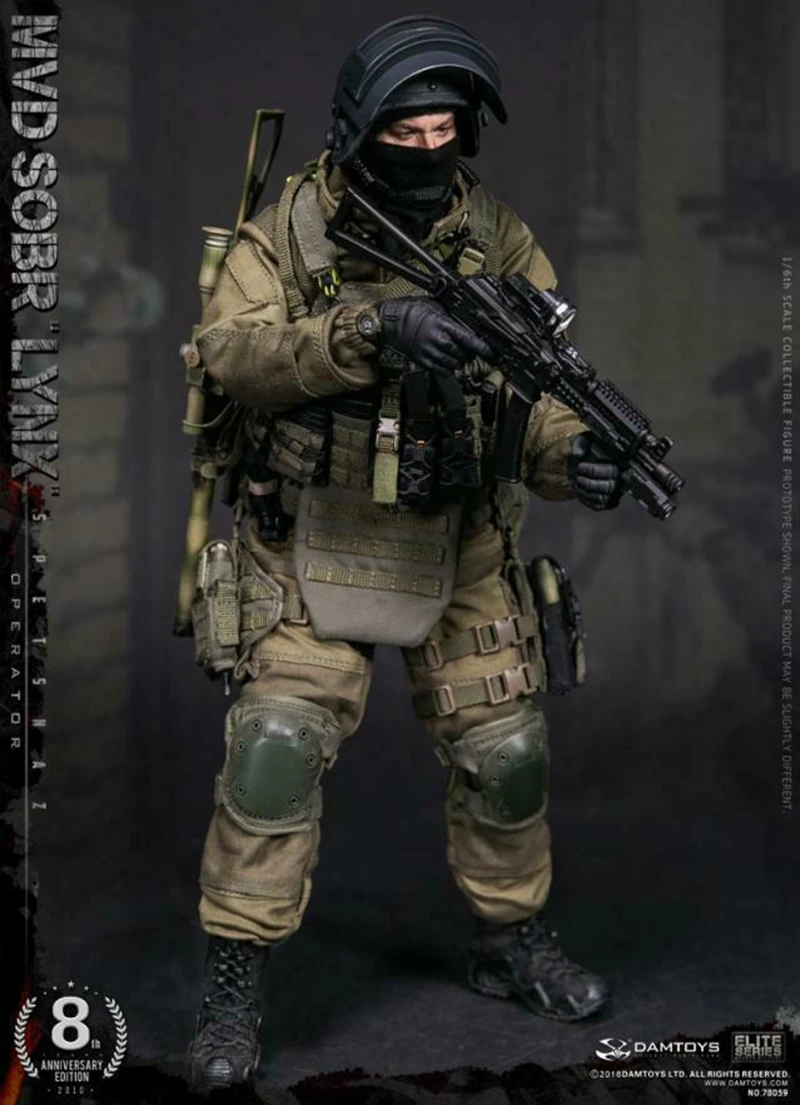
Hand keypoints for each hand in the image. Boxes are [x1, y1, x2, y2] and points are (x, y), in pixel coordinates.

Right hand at [376, 296, 491, 373]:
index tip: (491, 352)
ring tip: (457, 354)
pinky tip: (447, 360)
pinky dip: (449, 368)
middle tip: (470, 348)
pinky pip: (443, 372)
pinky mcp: (423, 362)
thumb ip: (451, 315)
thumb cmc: (410, 310)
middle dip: (470, 353)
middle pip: (464, 354)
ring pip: (455, 365)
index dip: (482, 347)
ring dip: (460, 361)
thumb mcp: (434, 305)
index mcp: (442, 324)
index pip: (468, 339)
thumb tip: (468, 320)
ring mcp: (430, 353)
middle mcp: (437, 340)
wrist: (389, 322)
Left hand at [567, 432, 625, 510]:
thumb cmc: (581, 450)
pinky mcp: (607, 501)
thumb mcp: (579, 440)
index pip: (615, 470)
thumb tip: (578, 452)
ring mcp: (615, 490)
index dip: (596, 471)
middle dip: (590, 482)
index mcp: (619, 459)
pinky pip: (598, 505)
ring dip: (587, 491)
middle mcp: (621, 476)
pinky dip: (586, 499)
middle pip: (611, 486)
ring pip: (604, 498)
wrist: (574, 464)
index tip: (581, 466)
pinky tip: (579, 489)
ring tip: (577, 481)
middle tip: (578, 474)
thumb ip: (579, 443)